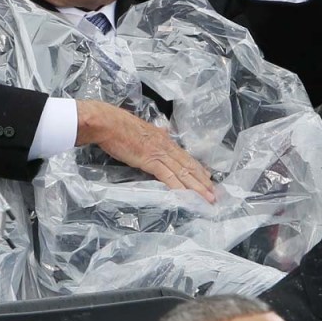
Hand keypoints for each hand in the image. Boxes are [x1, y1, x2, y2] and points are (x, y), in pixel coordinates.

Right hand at [76, 100, 214, 202]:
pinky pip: (168, 176)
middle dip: (203, 181)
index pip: (184, 156)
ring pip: (183, 172)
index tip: (207, 177)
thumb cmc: (117, 126)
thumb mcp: (139, 129)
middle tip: (214, 193)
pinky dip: (179, 187)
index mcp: (163, 139)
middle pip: (189, 165)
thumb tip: (161, 132)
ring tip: (208, 198)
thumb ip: (151, 135)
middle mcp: (165, 146)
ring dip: (197, 187)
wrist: (107, 122)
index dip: (197, 168)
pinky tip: (186, 196)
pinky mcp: (150, 160)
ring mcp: (159, 153)